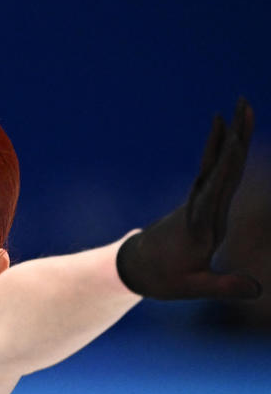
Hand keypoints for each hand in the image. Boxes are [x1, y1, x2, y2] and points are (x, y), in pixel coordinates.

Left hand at [117, 98, 263, 299]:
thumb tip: (258, 290)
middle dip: (234, 135)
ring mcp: (199, 202)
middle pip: (222, 165)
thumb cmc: (163, 280)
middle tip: (243, 102)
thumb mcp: (193, 287)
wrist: (135, 270)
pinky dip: (222, 152)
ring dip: (230, 136)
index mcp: (203, 221)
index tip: (236, 135)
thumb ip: (225, 287)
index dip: (228, 159)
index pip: (220, 184)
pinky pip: (213, 172)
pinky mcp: (199, 203)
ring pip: (218, 164)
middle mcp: (201, 206)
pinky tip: (227, 136)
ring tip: (240, 107)